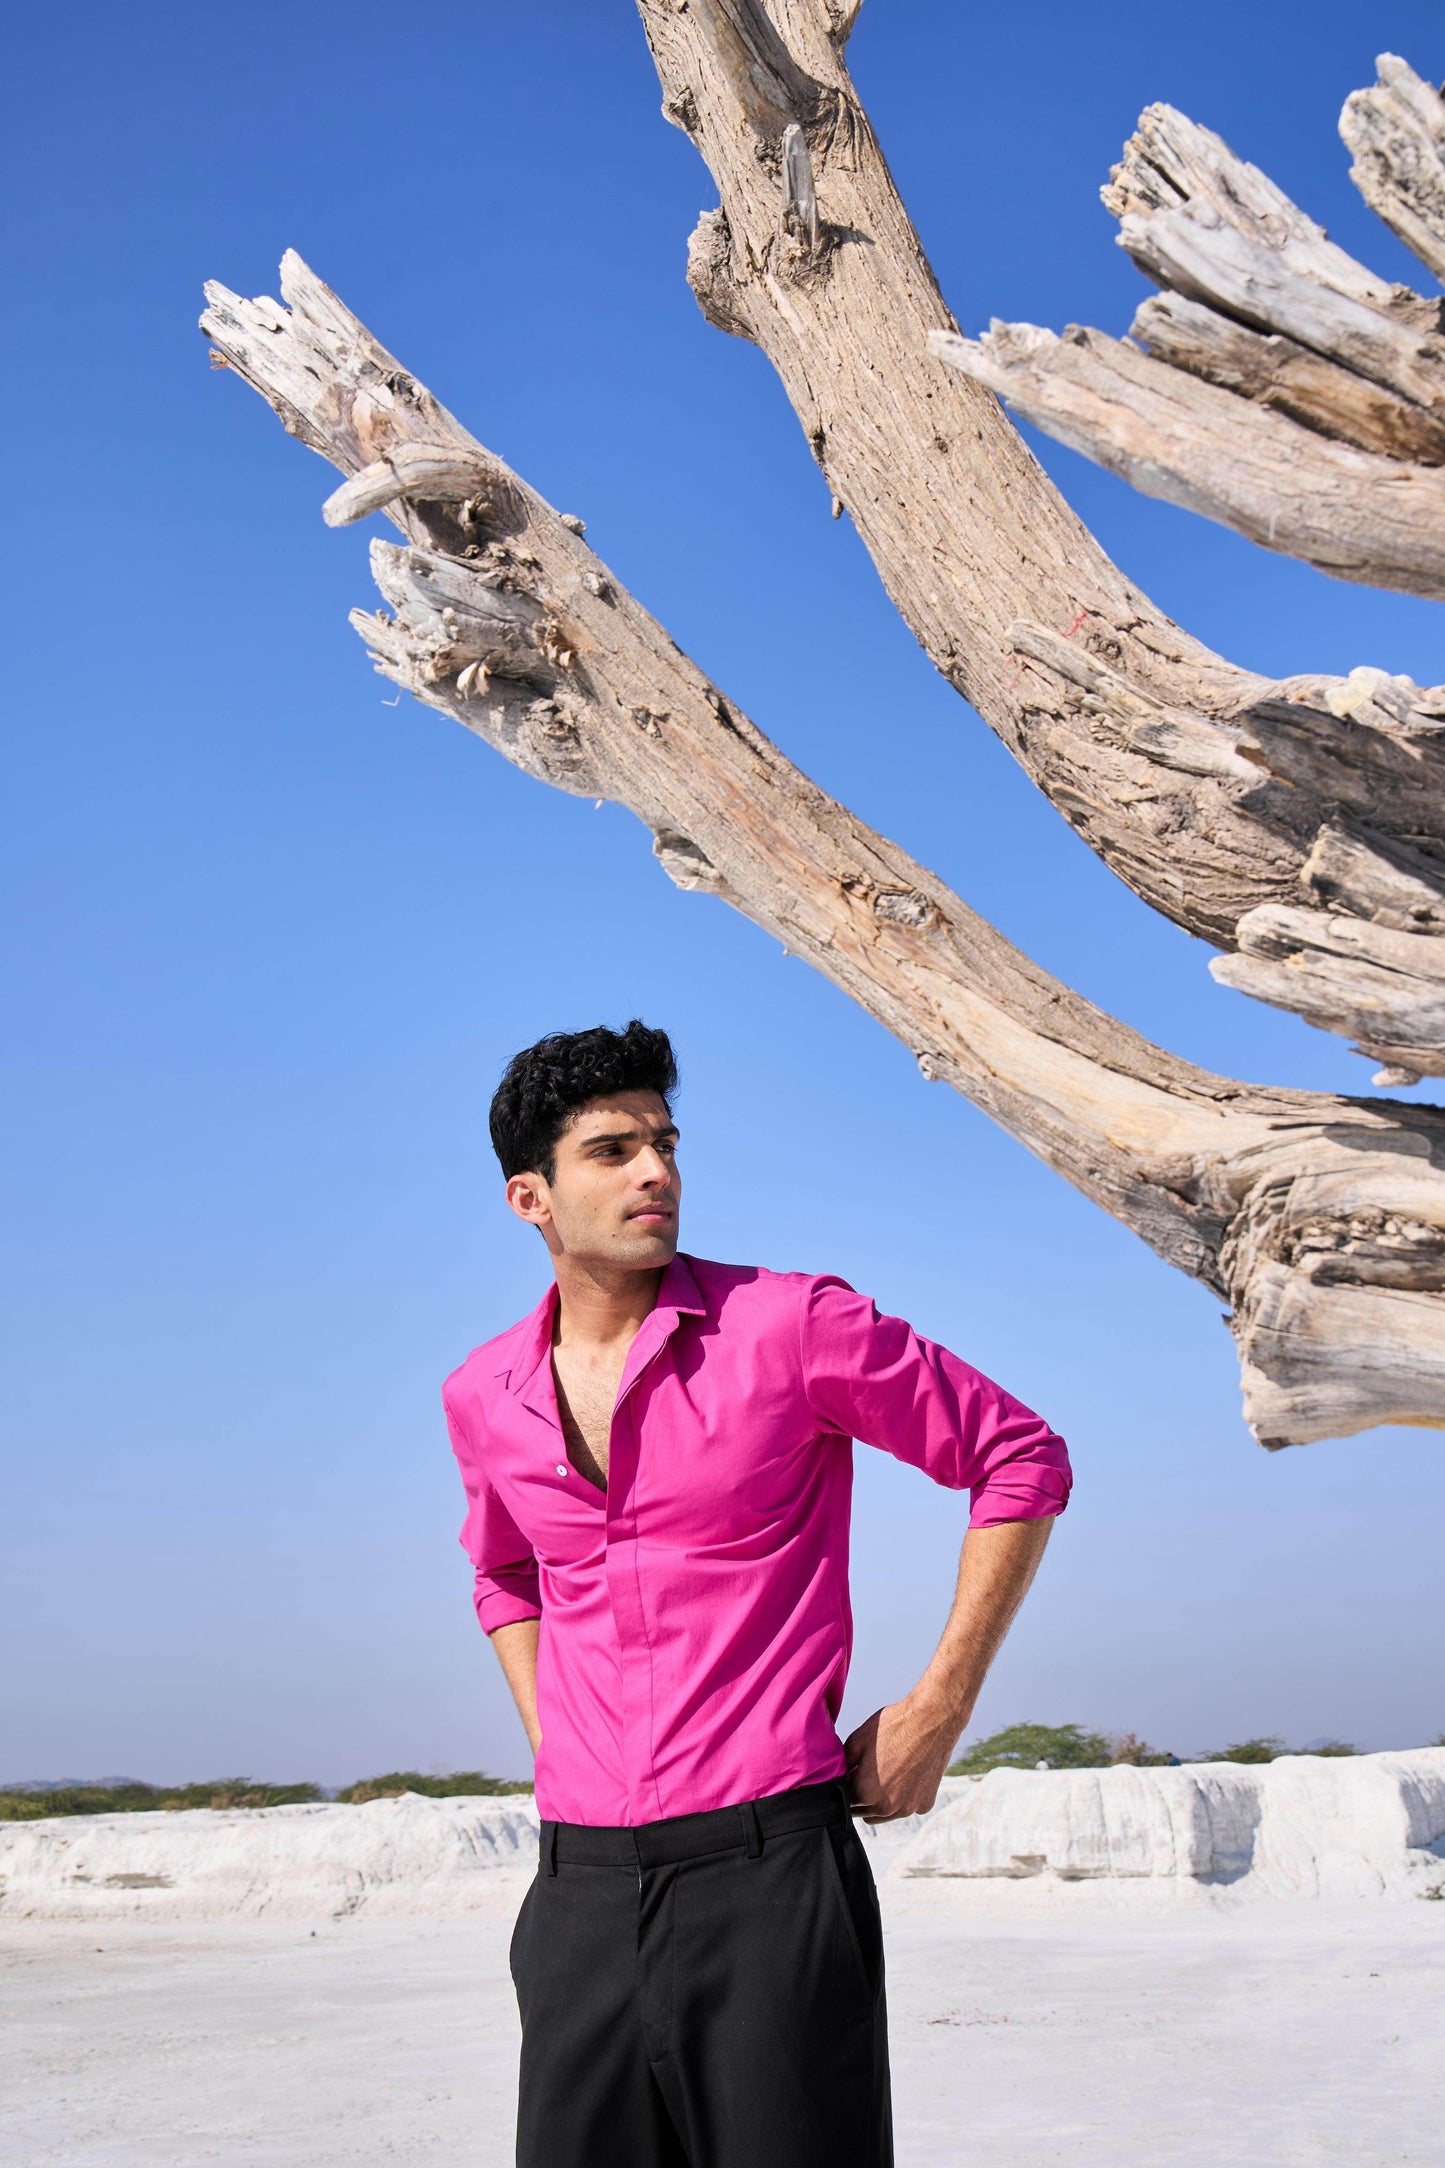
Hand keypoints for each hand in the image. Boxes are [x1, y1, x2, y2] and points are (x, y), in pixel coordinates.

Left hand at [842, 1696, 960, 1822]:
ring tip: (883, 1775)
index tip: (848, 1776)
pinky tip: (904, 1777)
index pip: (845, 1801)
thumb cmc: (894, 1726)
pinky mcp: (925, 1804)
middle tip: (864, 1775)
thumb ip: (843, 1765)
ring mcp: (908, 1808)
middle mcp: (887, 1807)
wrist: (933, 1720)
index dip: (844, 1787)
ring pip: (884, 1815)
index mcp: (866, 1793)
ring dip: (879, 1802)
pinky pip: (906, 1808)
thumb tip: (836, 1776)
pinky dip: (902, 1799)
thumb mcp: (858, 1740)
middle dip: (860, 1797)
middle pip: (863, 1812)